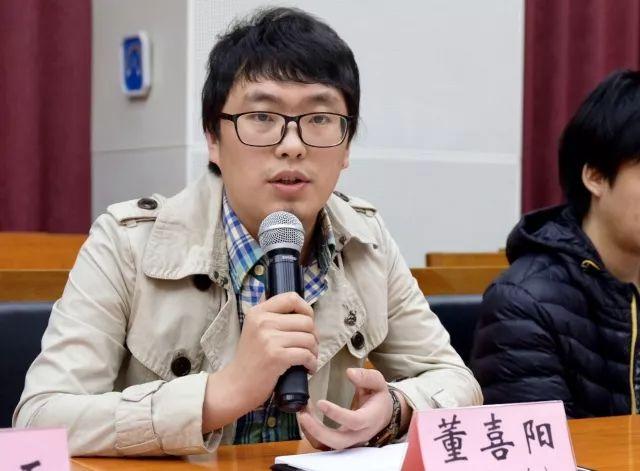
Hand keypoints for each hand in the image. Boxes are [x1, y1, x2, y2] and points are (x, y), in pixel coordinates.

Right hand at [202, 292, 316, 431]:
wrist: (236, 385)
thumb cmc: (250, 359)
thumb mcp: (255, 329)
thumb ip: (272, 316)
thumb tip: (299, 308)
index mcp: (258, 312)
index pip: (291, 298)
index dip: (306, 309)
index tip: (308, 322)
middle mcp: (263, 322)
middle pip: (306, 321)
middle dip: (314, 335)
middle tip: (310, 347)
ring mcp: (269, 339)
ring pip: (309, 338)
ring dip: (314, 351)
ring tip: (308, 359)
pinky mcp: (276, 356)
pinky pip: (306, 355)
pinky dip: (312, 363)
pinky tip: (308, 368)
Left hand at [297, 368, 392, 449]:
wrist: (383, 415)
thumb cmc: (379, 398)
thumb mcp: (378, 383)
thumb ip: (366, 377)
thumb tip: (350, 373)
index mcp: (370, 419)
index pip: (353, 421)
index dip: (336, 414)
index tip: (320, 402)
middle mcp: (359, 435)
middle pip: (338, 442)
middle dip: (318, 431)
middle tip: (303, 415)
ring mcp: (349, 442)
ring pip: (328, 446)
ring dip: (312, 432)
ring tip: (302, 413)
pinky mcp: (341, 443)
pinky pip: (324, 446)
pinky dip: (312, 436)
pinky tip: (305, 420)